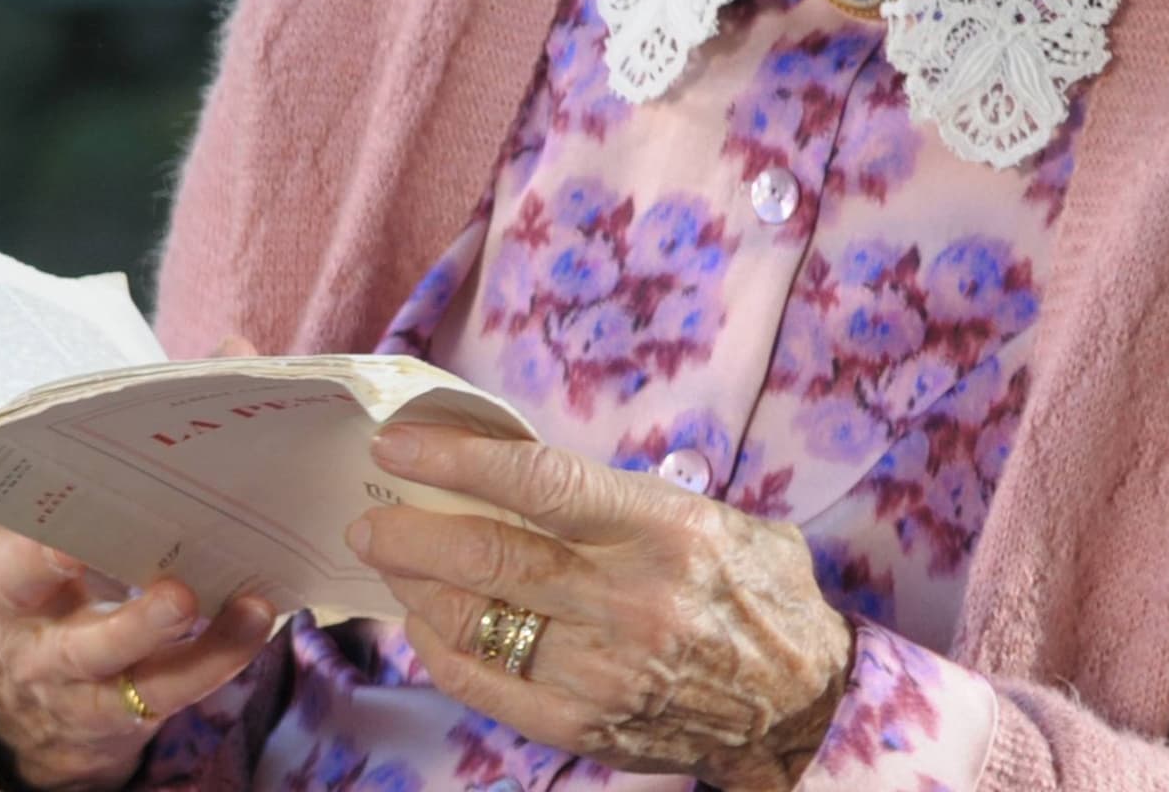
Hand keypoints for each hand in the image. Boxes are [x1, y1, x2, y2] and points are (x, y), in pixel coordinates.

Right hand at [0, 331, 283, 790]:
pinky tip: (252, 621)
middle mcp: (2, 598)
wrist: (36, 697)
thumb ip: (141, 428)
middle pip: (14, 578)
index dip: (19, 474)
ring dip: (145, 626)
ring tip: (200, 598)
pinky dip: (209, 658)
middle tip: (90, 543)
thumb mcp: (75, 500)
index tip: (52, 449)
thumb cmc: (73, 559)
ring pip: (88, 652)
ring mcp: (45, 663)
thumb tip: (236, 349)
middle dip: (48, 558)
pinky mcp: (98, 710)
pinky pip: (154, 691)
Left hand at [351, 426, 854, 791]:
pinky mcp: (581, 723)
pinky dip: (442, 651)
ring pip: (474, 621)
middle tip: (371, 519)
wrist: (798, 704)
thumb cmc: (758, 596)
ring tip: (392, 566)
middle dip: (412, 533)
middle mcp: (628, 599)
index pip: (539, 484)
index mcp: (665, 531)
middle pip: (489, 557)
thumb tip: (536, 465)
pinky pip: (485, 684)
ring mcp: (601, 669)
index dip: (457, 461)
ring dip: (417, 589)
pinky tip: (426, 626)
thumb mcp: (722, 519)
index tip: (400, 445)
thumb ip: (633, 497)